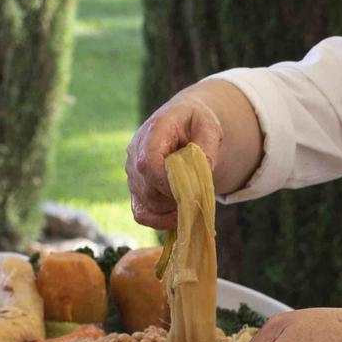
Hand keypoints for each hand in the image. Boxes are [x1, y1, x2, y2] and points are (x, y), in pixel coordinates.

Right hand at [126, 92, 225, 229]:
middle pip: (147, 189)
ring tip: (190, 203)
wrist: (181, 120)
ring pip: (144, 204)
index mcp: (153, 132)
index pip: (148, 163)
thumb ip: (207, 149)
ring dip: (169, 210)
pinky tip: (177, 216)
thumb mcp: (210, 128)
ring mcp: (132, 172)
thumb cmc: (196, 122)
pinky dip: (159, 220)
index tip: (188, 189)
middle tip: (197, 198)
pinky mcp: (135, 187)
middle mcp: (135, 152)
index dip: (166, 182)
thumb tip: (202, 175)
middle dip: (174, 200)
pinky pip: (141, 213)